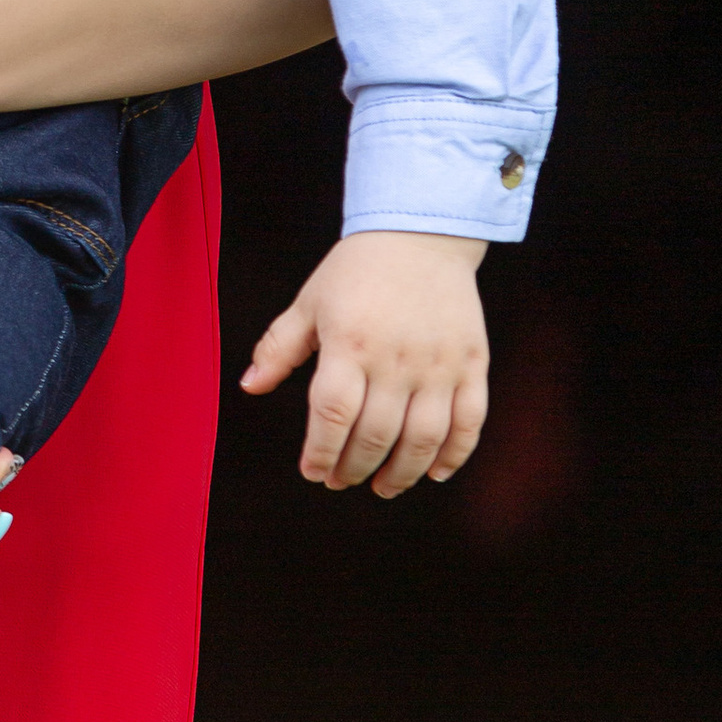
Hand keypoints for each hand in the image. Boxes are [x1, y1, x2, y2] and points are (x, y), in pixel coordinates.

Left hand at [241, 232, 489, 497]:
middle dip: (354, 468)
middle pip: (375, 434)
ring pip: (423, 439)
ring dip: (402, 473)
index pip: (332, 415)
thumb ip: (279, 347)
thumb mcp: (309, 302)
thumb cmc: (356, 270)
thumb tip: (249, 387)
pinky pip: (469, 422)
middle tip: (342, 481)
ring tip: (383, 487)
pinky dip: (454, 455)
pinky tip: (435, 473)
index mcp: (349, 343)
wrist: (420, 234)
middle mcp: (396, 358)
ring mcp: (438, 364)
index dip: (320, 452)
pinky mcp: (472, 364)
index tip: (313, 472)